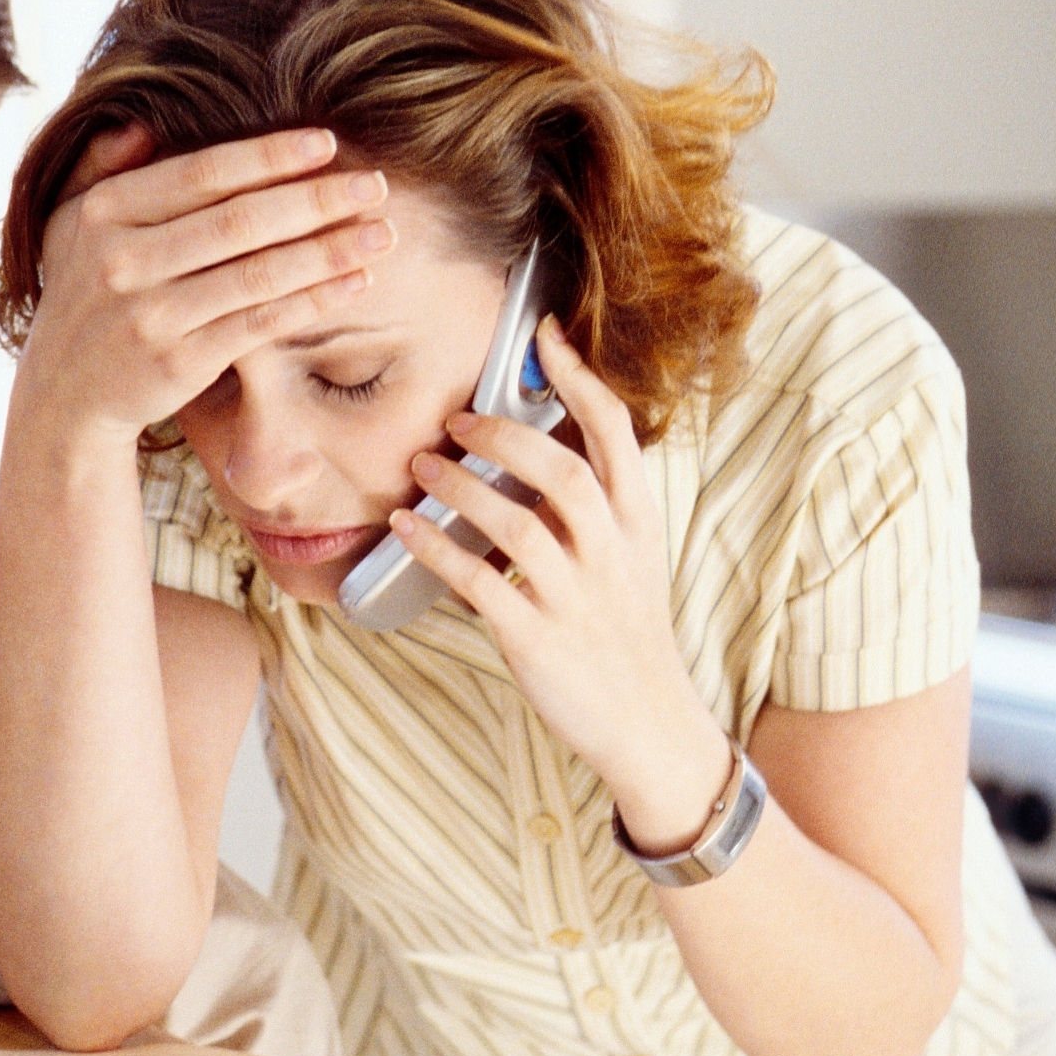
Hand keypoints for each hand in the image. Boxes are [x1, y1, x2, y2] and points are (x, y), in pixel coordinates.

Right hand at [19, 127, 397, 444]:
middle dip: (315, 200)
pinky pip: (261, 322)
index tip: (327, 143)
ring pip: (258, 273)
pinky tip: (354, 282)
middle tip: (374, 185)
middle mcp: (123, 261)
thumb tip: (144, 122)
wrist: (64, 394)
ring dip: (328, 251)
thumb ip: (100, 167)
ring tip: (381, 233)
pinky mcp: (180, 361)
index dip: (268, 156)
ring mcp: (152, 314)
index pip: (200, 173)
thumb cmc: (84, 295)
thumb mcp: (69, 225)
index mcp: (104, 212)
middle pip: (239, 221)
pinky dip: (312, 301)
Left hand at [387, 316, 730, 848]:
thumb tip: (529, 445)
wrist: (650, 724)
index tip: (543, 332)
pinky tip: (406, 529)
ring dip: (463, 489)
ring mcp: (577, 599)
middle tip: (455, 418)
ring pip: (522, 524)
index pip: (615, 432)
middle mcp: (611, 553)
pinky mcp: (539, 641)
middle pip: (564, 472)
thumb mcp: (628, 557)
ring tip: (420, 466)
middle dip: (506, 434)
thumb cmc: (626, 631)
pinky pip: (482, 585)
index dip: (579, 377)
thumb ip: (591, 504)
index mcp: (636, 521)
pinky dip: (439, 550)